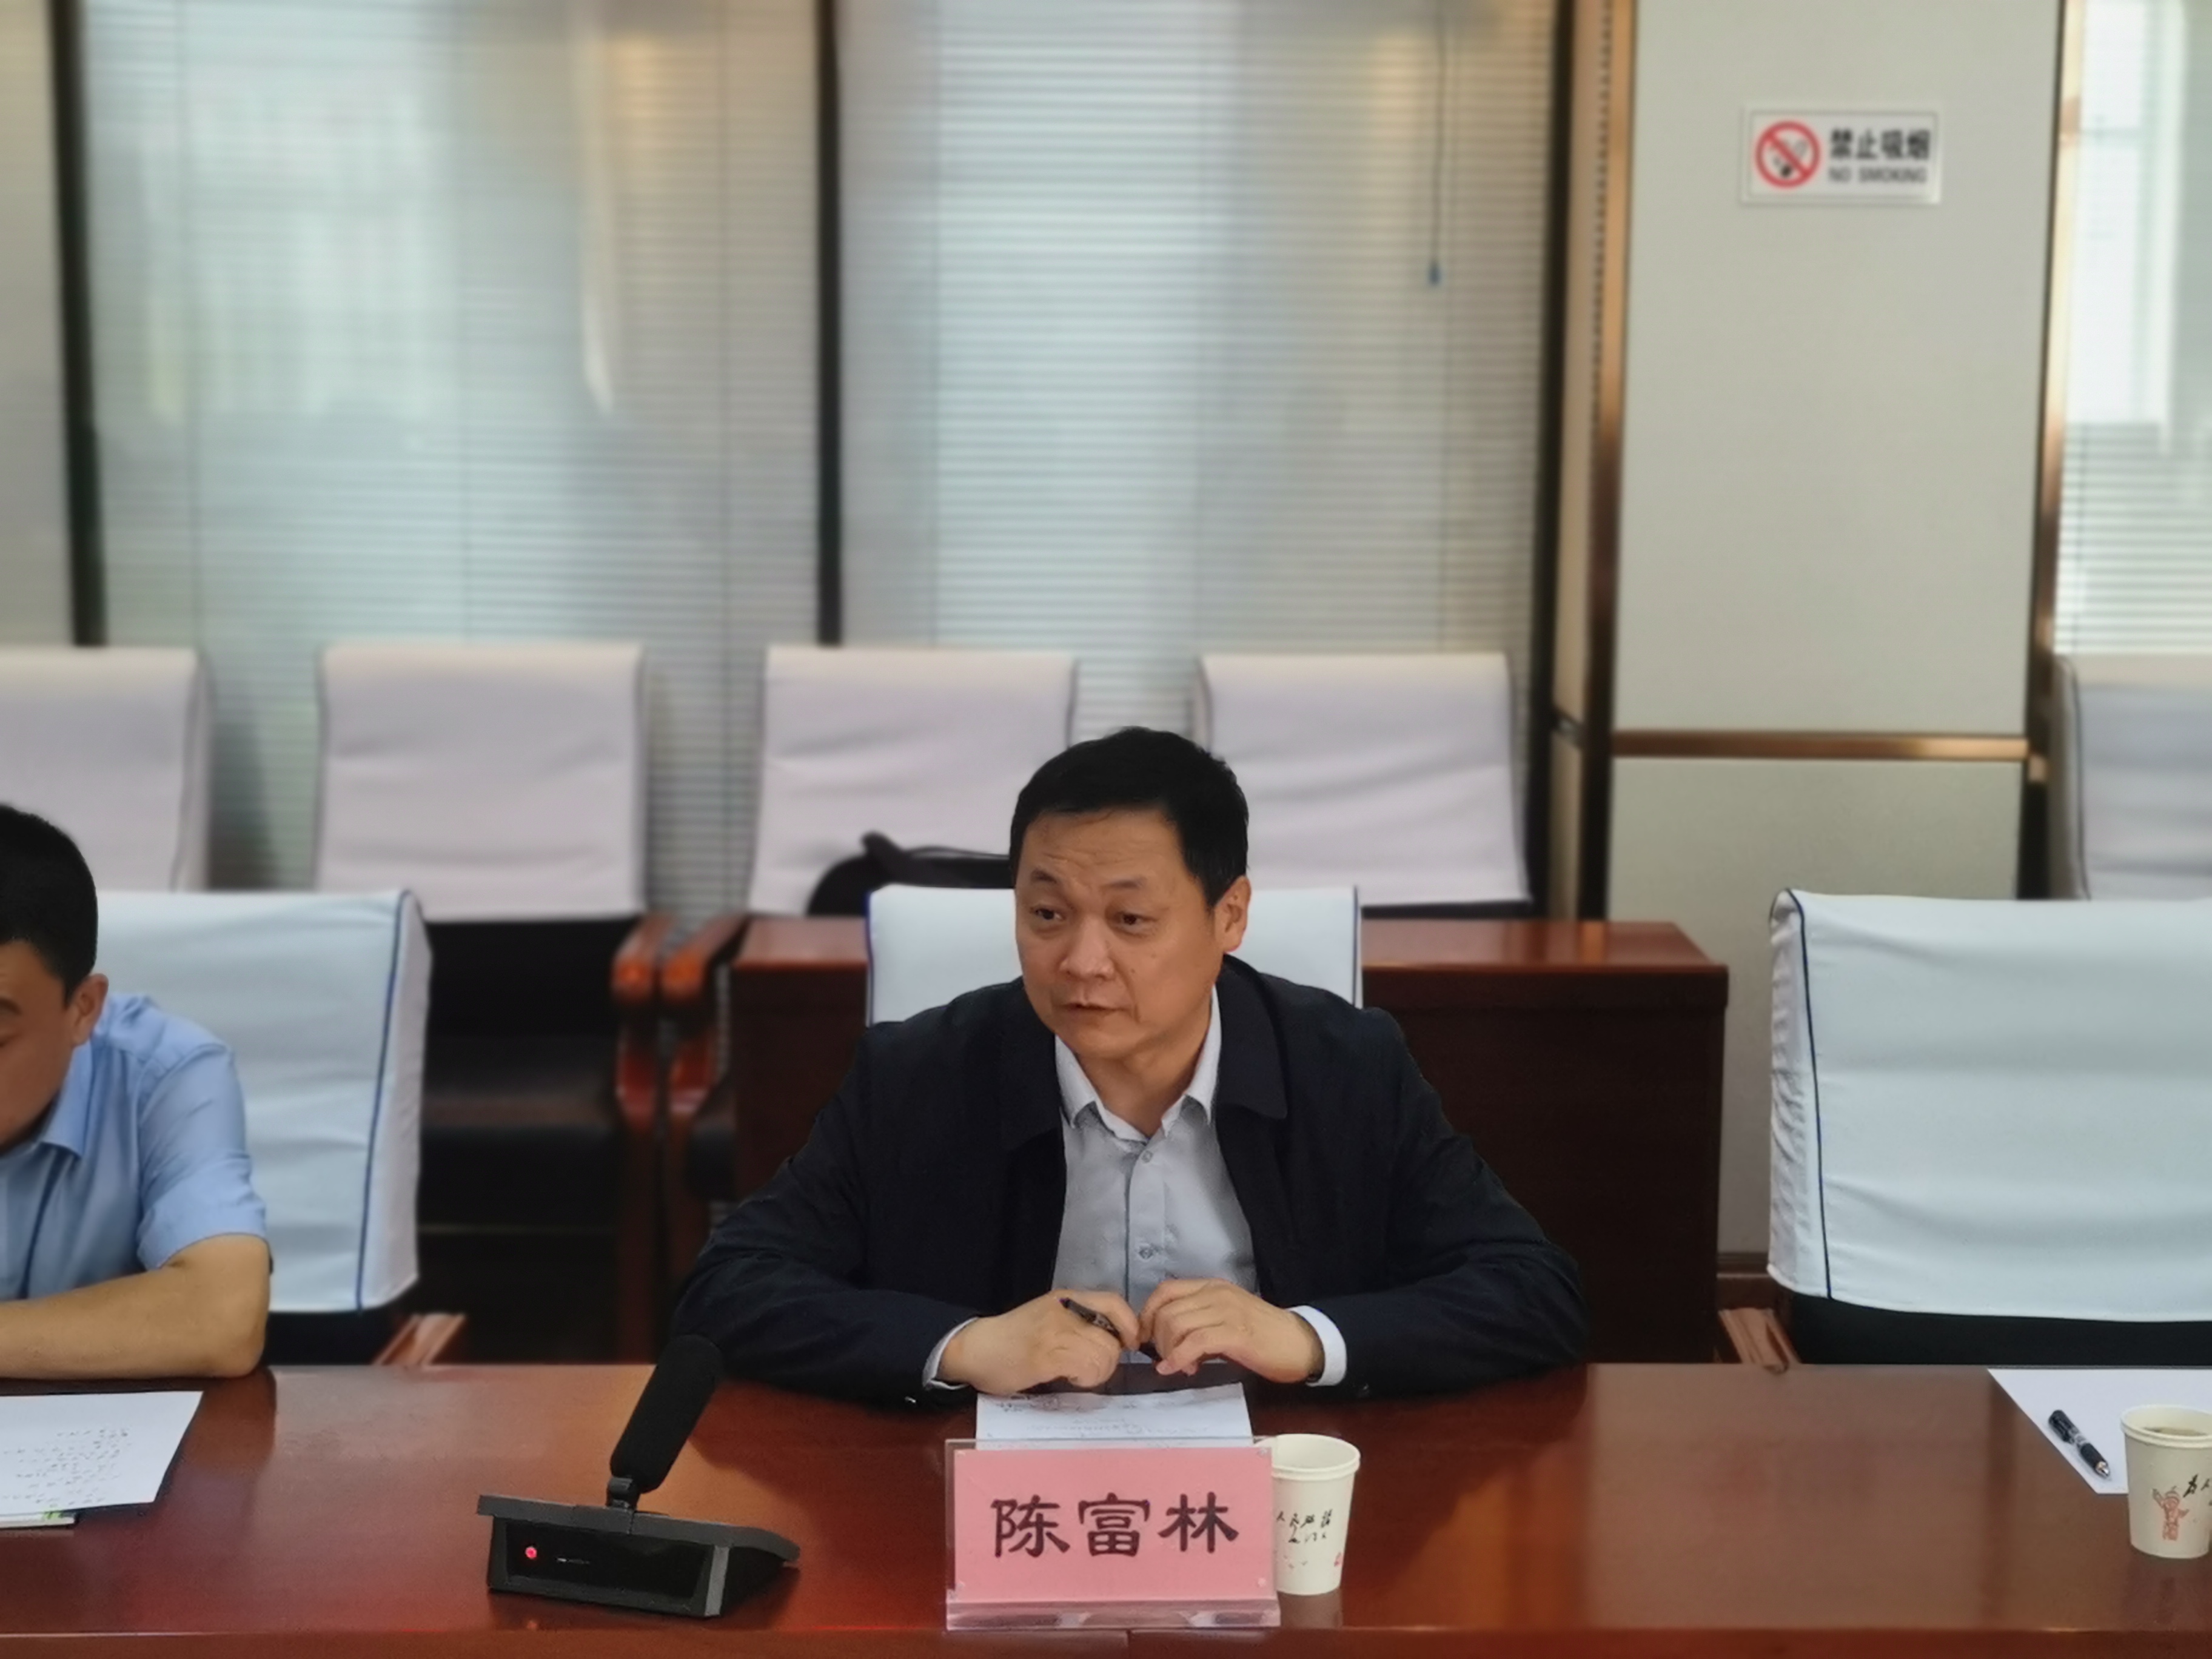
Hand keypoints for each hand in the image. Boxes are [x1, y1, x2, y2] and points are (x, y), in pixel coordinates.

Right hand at [938, 1289, 1139, 1395]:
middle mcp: (1065, 1311)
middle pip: (1113, 1338)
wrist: (975, 1348)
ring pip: (1104, 1354)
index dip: (1130, 1325)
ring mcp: (1057, 1332)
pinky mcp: (1048, 1355)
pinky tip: (1070, 1379)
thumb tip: (1113, 1341)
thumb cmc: (1010, 1338)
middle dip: (1110, 1360)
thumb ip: (1078, 1323)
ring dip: (1097, 1372)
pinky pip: (1087, 1367)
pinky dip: (1086, 1378)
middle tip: (1091, 1369)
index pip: (1114, 1302)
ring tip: (1078, 1375)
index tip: (1129, 1344)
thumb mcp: (1049, 1318)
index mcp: (1066, 1299)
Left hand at [1139, 1279, 1322, 1383]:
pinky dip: (1179, 1358)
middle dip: (1157, 1338)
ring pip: (1176, 1324)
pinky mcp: (1235, 1332)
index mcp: (1212, 1288)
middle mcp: (1216, 1294)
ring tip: (1181, 1366)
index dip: (1148, 1314)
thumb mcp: (1226, 1320)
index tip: (1145, 1338)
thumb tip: (1169, 1343)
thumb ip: (1199, 1323)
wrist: (1301, 1343)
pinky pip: (1195, 1342)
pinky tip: (1177, 1370)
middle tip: (1168, 1358)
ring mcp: (1226, 1311)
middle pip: (1166, 1310)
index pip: (1165, 1290)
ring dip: (1170, 1350)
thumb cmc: (1264, 1336)